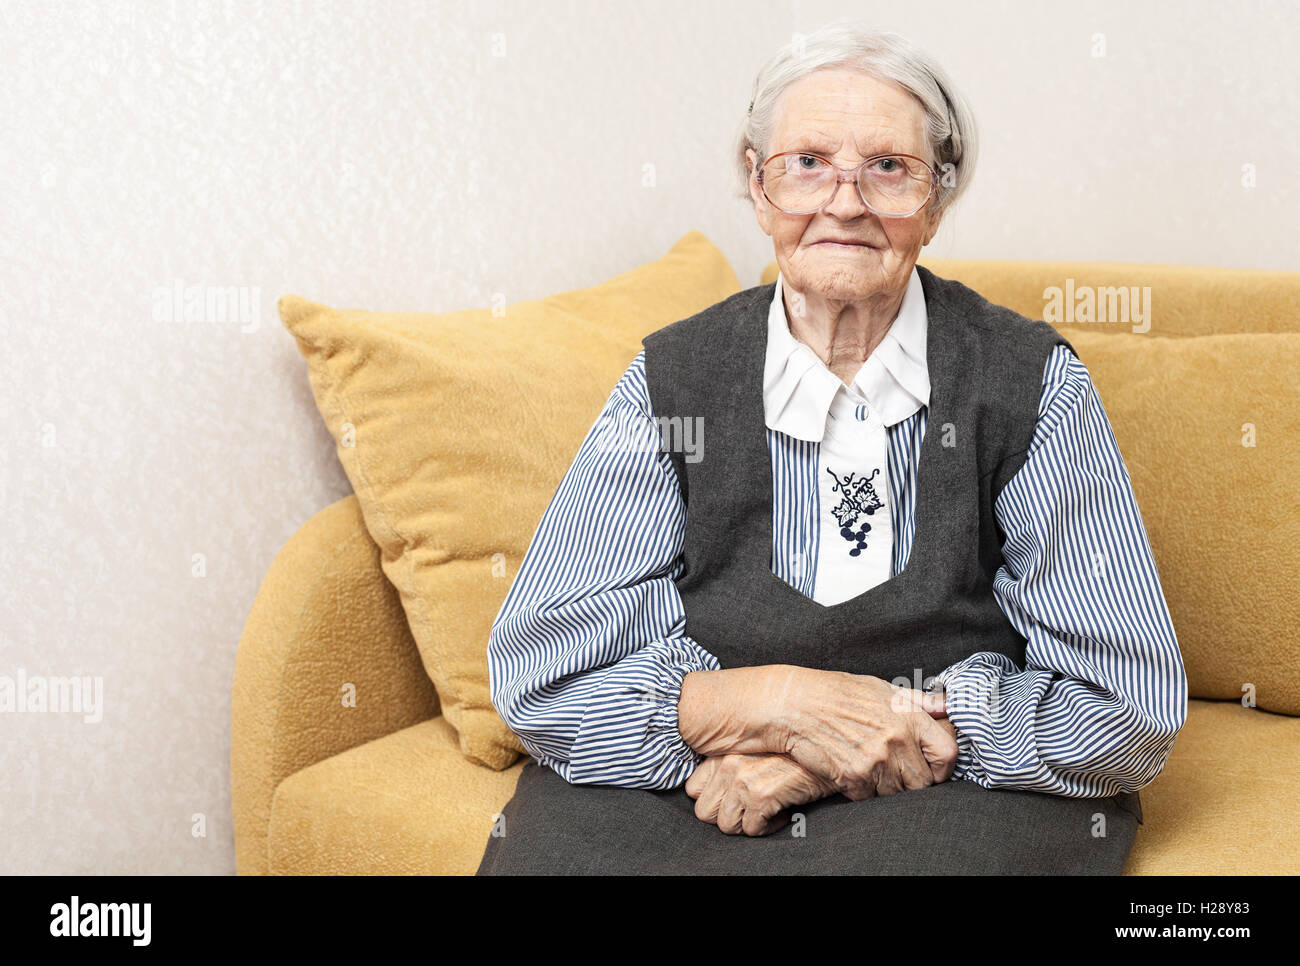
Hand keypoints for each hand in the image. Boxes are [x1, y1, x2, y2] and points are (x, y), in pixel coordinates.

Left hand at [684, 753, 837, 835]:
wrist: (826, 751)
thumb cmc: (791, 756)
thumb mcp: (753, 752)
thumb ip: (729, 766)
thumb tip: (711, 794)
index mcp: (722, 752)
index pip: (693, 790)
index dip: (715, 801)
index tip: (735, 800)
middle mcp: (728, 763)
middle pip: (705, 812)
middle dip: (729, 816)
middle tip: (751, 809)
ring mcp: (743, 778)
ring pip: (726, 825)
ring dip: (748, 824)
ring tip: (767, 811)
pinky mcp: (762, 795)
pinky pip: (752, 830)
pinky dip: (768, 828)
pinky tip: (781, 813)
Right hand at [765, 667, 959, 800]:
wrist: (795, 704)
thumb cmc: (838, 692)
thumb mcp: (881, 688)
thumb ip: (918, 700)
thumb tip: (947, 706)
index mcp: (908, 716)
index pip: (947, 754)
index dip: (944, 768)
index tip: (933, 769)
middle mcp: (896, 739)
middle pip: (923, 782)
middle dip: (911, 781)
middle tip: (894, 771)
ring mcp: (875, 760)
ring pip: (896, 794)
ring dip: (885, 788)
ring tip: (869, 768)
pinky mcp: (853, 777)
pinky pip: (869, 798)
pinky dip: (862, 791)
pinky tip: (851, 772)